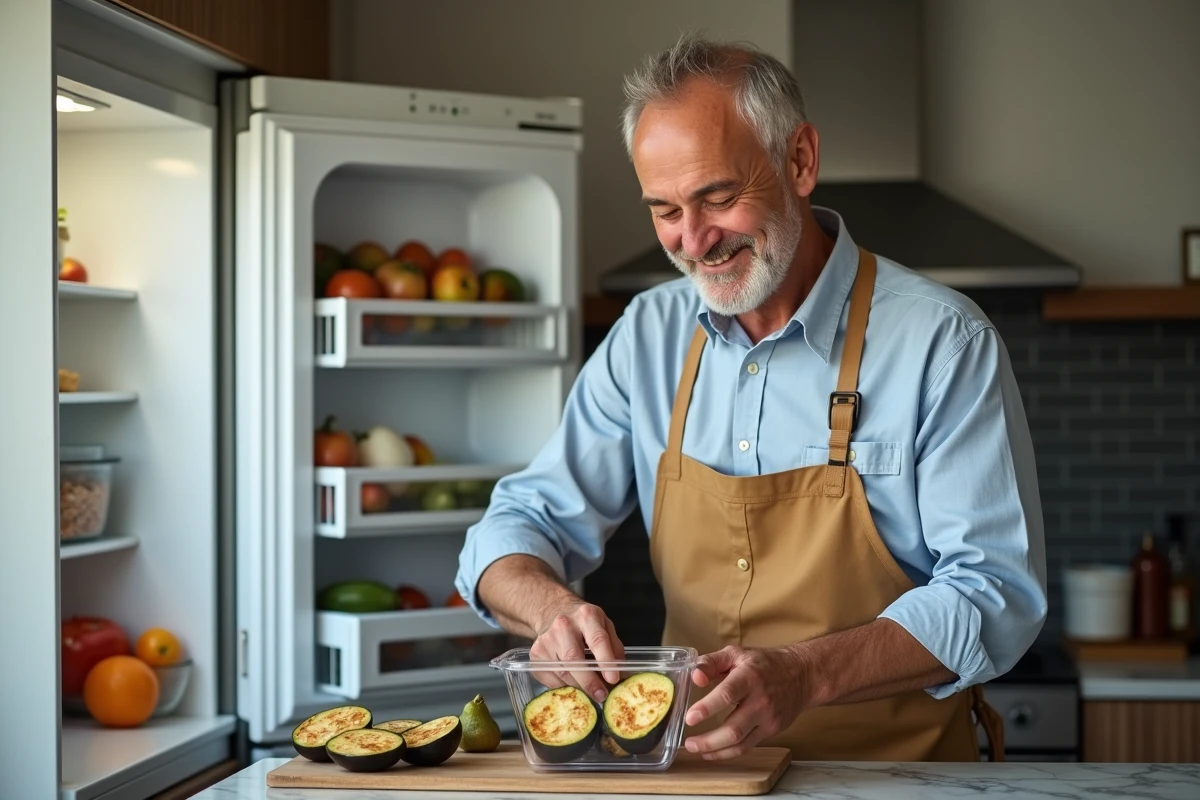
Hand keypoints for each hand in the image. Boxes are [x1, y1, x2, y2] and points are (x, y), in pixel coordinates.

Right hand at [529, 600, 624, 702]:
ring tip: (590, 691)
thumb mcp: (604, 624)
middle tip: (601, 696)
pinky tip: (573, 684)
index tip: (613, 679)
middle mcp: (563, 626)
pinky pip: (551, 679)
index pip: (597, 640)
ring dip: (579, 686)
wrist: (552, 610)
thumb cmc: (582, 621)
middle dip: (589, 681)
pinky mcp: (535, 654)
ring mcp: (546, 640)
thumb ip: (615, 647)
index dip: (606, 661)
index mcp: (586, 616)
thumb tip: (622, 675)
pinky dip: (564, 686)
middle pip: (574, 659)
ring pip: (563, 672)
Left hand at [683, 645, 808, 759]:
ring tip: (695, 749)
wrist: (801, 675)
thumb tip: (695, 677)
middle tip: (688, 743)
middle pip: (734, 728)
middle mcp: (760, 700)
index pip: (727, 694)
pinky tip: (712, 752)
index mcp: (749, 677)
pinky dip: (728, 753)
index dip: (707, 708)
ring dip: (715, 750)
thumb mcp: (736, 654)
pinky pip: (747, 746)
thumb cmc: (764, 663)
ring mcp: (768, 718)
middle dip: (708, 740)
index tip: (689, 718)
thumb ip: (711, 662)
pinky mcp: (772, 730)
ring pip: (740, 742)